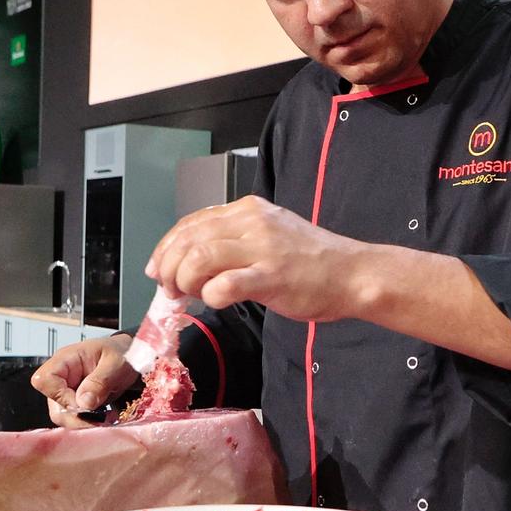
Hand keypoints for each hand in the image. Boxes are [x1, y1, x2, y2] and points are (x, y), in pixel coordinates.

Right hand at [32, 334, 136, 427]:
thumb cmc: (121, 353)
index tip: (84, 403)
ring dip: (84, 423)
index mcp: (65, 360)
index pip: (44, 380)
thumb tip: (84, 404)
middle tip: (101, 419)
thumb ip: (99, 382)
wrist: (129, 358)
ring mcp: (67, 392)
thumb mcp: (116, 363)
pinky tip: (104, 419)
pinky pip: (74, 420)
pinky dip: (89, 424)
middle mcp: (62, 378)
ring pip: (63, 417)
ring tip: (106, 419)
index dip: (60, 396)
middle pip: (54, 405)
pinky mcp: (75, 404)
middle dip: (76, 417)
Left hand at [145, 196, 370, 321]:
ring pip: (200, 257)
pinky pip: (225, 284)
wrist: (352, 274)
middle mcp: (253, 222)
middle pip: (190, 238)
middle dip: (169, 266)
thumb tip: (191, 260)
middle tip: (170, 288)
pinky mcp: (273, 276)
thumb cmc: (311, 261)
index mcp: (248, 210)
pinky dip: (211, 295)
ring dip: (185, 280)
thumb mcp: (268, 235)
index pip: (192, 222)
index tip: (158, 268)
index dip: (167, 247)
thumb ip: (233, 241)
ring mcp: (263, 248)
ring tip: (189, 296)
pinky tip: (216, 301)